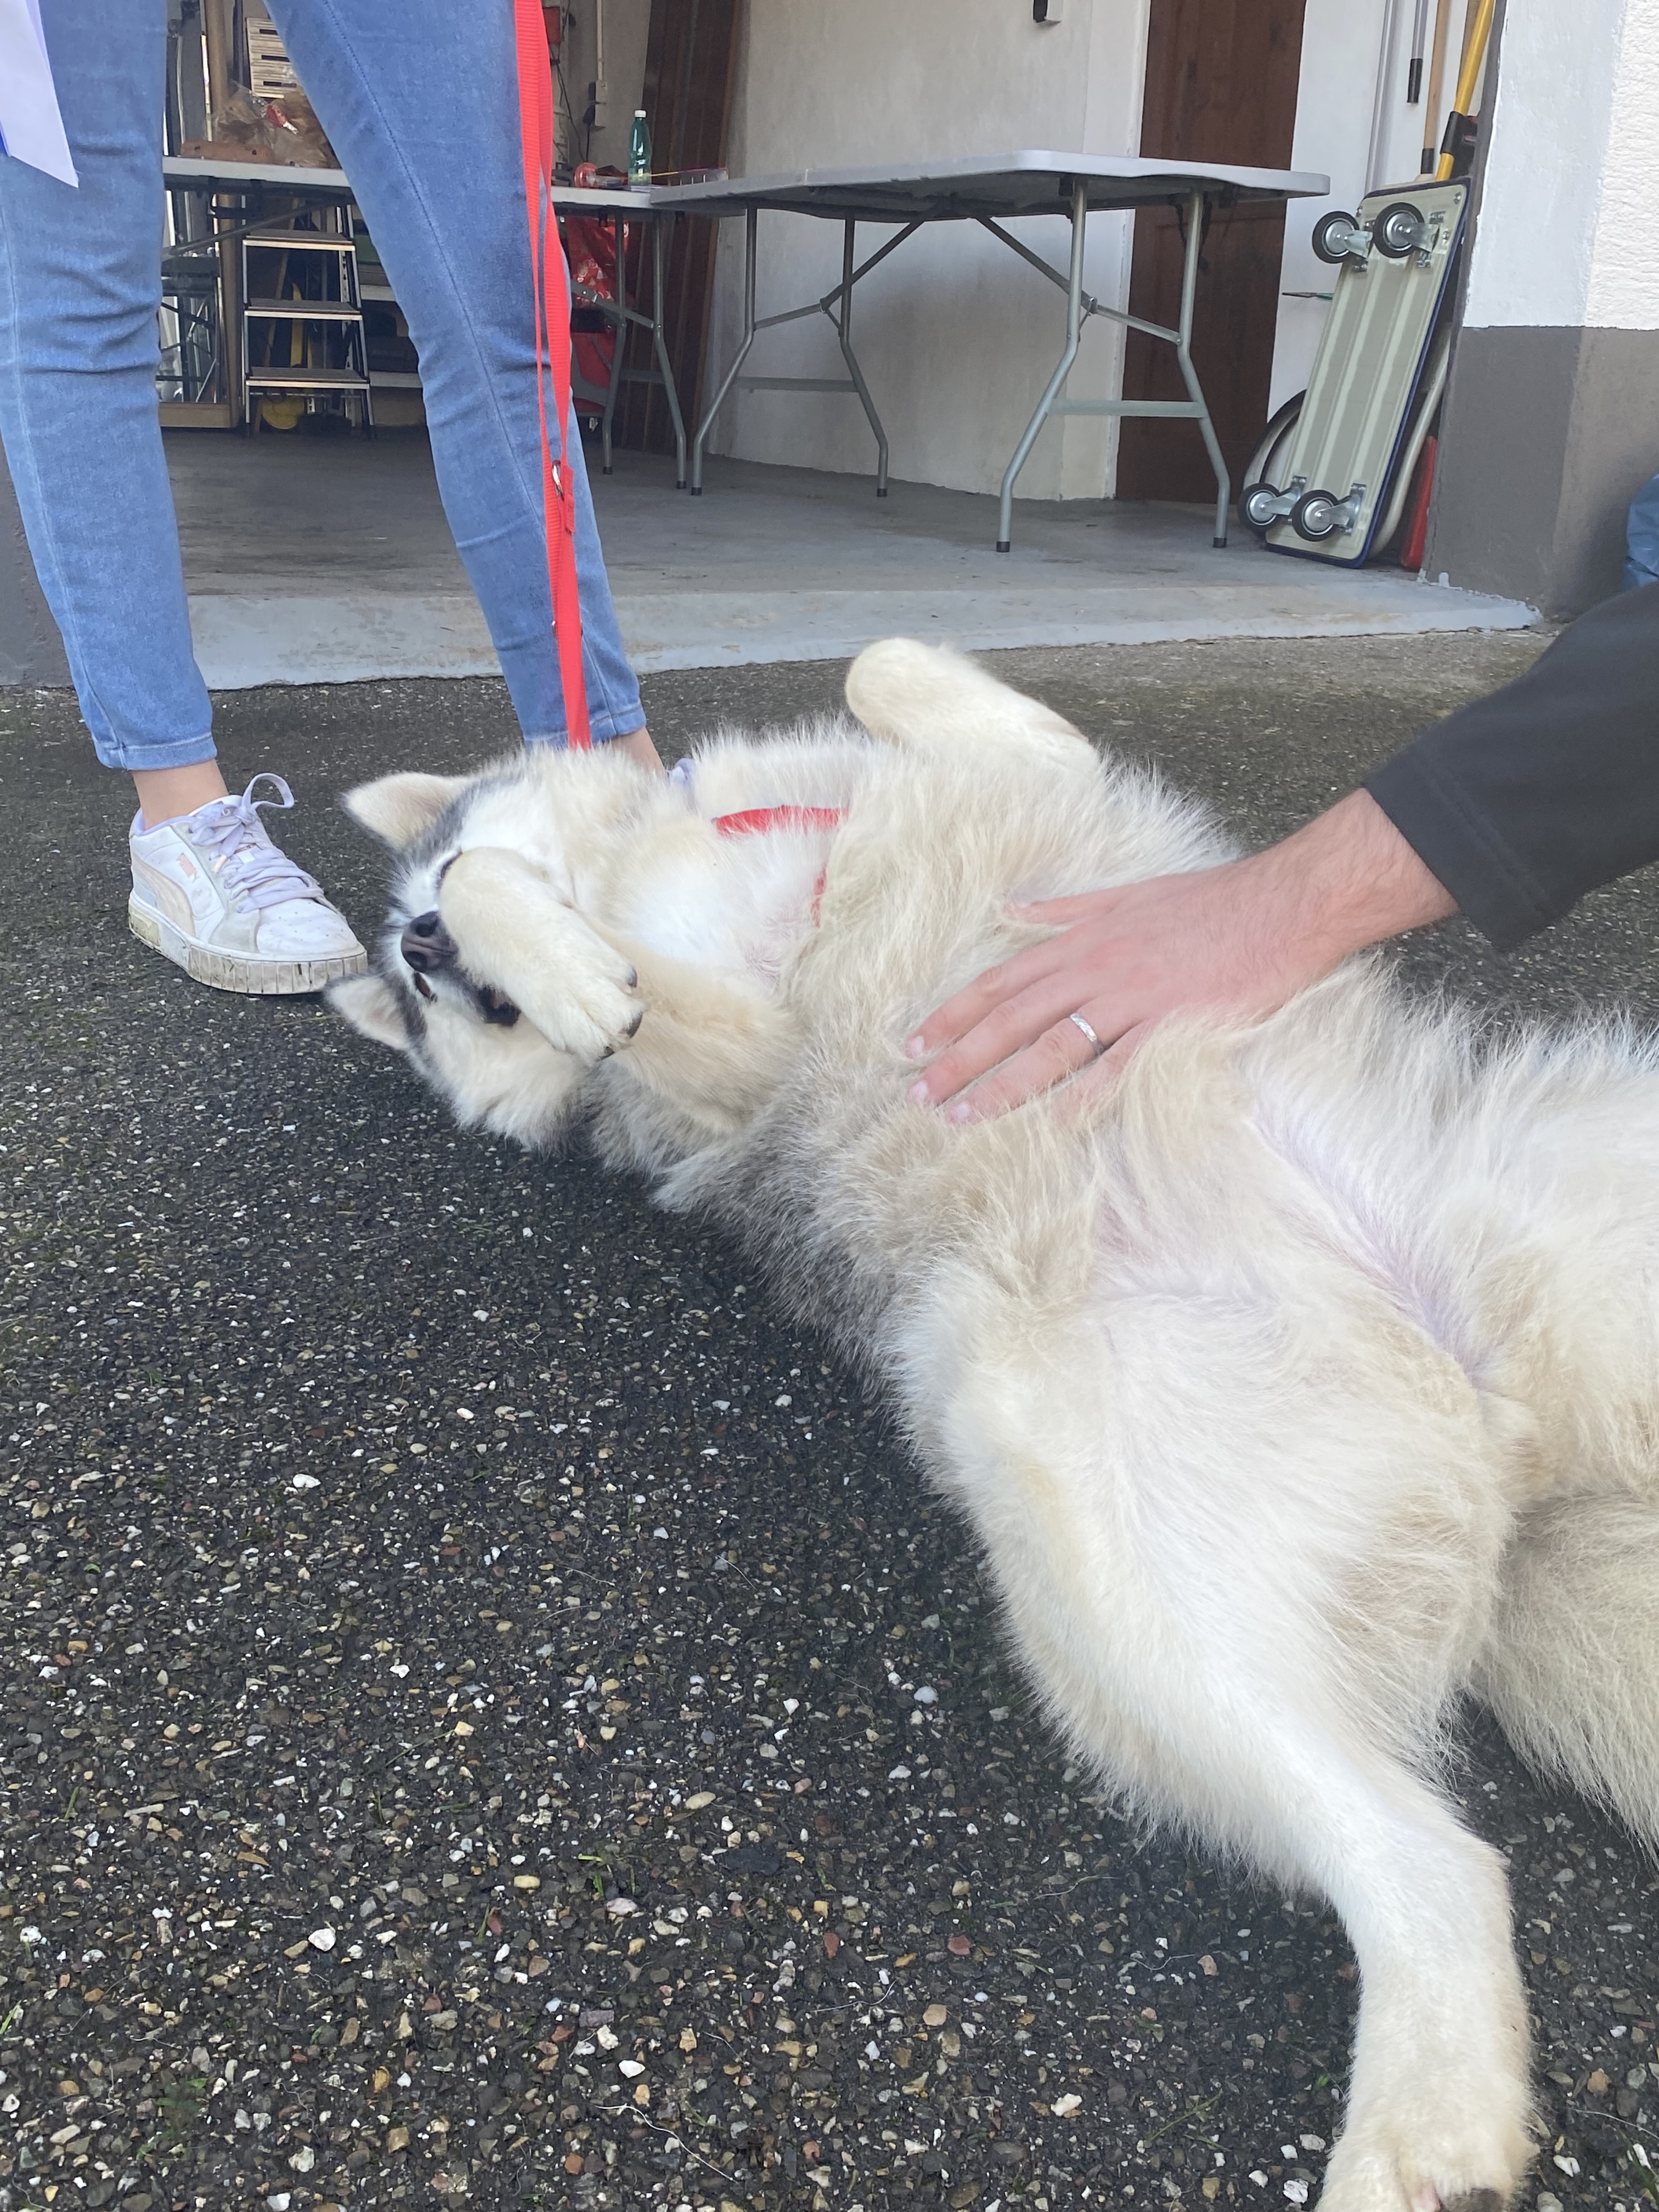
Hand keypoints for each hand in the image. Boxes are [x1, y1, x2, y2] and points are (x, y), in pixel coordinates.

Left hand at [906, 790, 1455, 1119]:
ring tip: (963, 1114)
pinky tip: (1054, 1122)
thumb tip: (1011, 910)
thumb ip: (1065, 909)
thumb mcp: (1126, 893)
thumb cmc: (1210, 901)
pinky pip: (1120, 1064)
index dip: (952, 1013)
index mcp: (1082, 939)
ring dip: (1004, 1082)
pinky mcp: (1172, 1023)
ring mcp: (1133, 997)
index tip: (913, 1042)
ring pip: (1052, 1045)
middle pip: (1011, 1018)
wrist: (1284, 904)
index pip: (999, 981)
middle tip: (917, 1092)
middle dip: (958, 1056)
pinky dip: (1086, 1093)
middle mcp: (1095, 968)